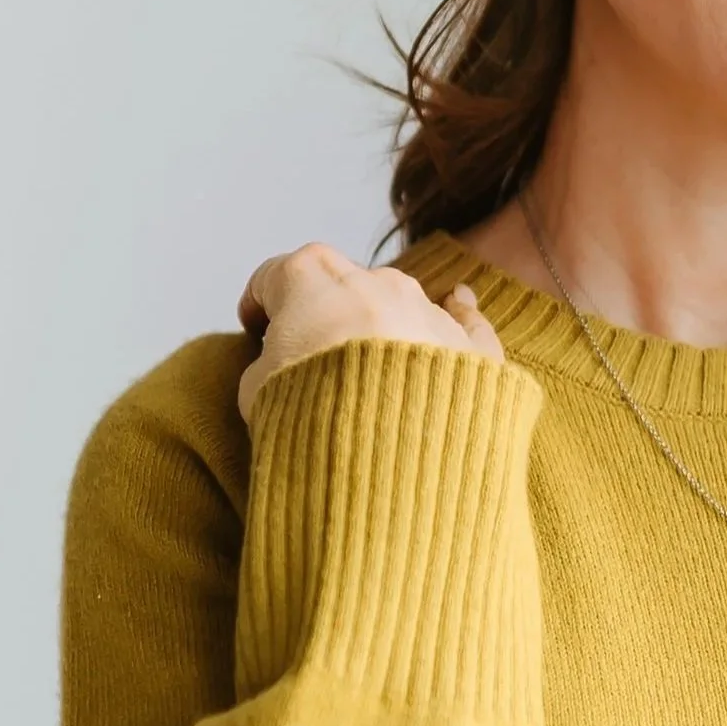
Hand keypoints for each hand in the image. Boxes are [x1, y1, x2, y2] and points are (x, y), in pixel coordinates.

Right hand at [235, 241, 502, 425]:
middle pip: (339, 290)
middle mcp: (374, 280)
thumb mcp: (255, 392)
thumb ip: (264, 366)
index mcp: (312, 276)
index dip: (259, 306)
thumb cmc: (312, 410)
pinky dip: (459, 317)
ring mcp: (427, 307)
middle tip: (311, 363)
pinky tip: (462, 306)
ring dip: (382, 330)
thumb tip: (278, 367)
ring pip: (399, 306)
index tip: (256, 331)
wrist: (392, 448)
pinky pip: (465, 320)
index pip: (273, 279)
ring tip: (373, 376)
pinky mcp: (471, 344)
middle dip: (323, 318)